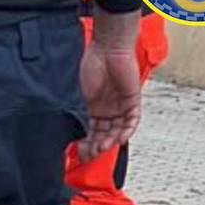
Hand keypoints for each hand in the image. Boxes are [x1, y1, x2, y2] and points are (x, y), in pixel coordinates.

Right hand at [77, 14, 141, 162]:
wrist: (108, 49)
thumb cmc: (90, 65)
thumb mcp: (78, 94)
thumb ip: (78, 112)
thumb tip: (72, 132)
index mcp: (91, 107)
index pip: (89, 130)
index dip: (85, 142)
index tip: (78, 153)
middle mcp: (106, 108)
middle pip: (103, 133)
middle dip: (96, 146)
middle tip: (90, 154)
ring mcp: (119, 105)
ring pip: (117, 129)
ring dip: (110, 140)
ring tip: (102, 148)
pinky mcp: (132, 100)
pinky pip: (132, 120)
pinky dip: (126, 131)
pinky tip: (118, 138)